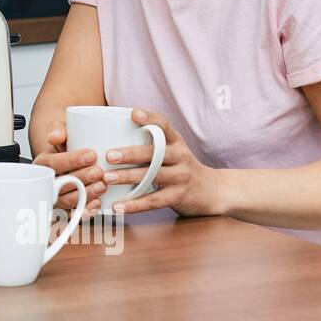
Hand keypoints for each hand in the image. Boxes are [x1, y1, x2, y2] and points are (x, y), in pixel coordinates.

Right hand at [31, 120, 109, 215]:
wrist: (72, 156)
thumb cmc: (67, 144)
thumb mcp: (62, 132)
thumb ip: (58, 129)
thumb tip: (54, 137)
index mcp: (43, 163)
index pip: (53, 163)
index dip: (71, 160)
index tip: (91, 155)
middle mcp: (47, 181)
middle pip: (60, 184)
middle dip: (81, 178)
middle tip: (98, 171)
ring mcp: (56, 197)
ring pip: (67, 200)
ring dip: (86, 194)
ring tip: (102, 185)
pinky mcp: (67, 209)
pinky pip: (74, 214)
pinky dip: (86, 210)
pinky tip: (98, 203)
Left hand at [101, 109, 223, 216]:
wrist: (212, 191)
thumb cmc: (181, 167)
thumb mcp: (173, 150)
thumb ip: (151, 144)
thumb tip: (113, 135)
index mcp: (176, 141)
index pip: (164, 125)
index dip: (150, 118)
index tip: (133, 114)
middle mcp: (180, 156)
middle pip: (155, 152)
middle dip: (130, 153)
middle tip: (109, 155)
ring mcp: (181, 176)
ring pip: (153, 176)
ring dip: (128, 177)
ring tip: (107, 178)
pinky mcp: (179, 196)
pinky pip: (154, 200)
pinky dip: (135, 204)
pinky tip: (118, 206)